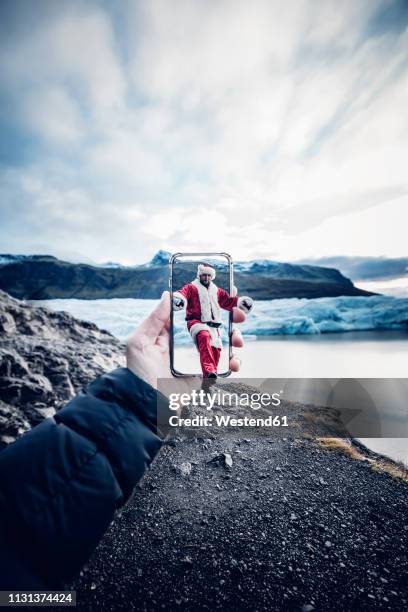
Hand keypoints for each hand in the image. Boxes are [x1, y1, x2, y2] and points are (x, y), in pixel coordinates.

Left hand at [126, 291, 246, 389]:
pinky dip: (235, 361)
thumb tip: (169, 295)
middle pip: (214, 324)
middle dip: (230, 316)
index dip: (210, 301)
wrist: (148, 406)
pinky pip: (226, 365)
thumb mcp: (139, 343)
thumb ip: (154, 319)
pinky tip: (234, 363)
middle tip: (240, 314)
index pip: (194, 311)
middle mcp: (187, 342)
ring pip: (224, 342)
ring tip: (238, 340)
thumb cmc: (139, 374)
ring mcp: (199, 358)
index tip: (226, 294)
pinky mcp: (206, 375)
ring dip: (236, 337)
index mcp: (172, 332)